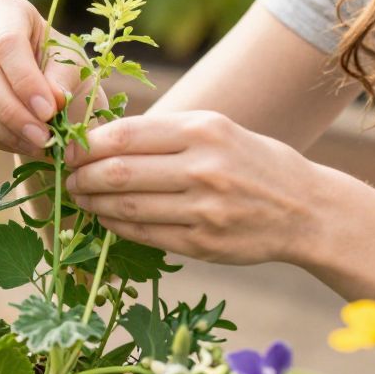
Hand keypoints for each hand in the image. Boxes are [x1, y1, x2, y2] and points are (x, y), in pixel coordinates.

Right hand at [0, 0, 85, 155]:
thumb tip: (53, 100)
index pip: (7, 43)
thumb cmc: (58, 68)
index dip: (26, 81)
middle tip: (43, 138)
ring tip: (35, 143)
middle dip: (13, 112)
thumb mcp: (72, 67)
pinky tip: (17, 142)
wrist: (38, 84)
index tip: (49, 112)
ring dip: (2, 130)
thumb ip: (62, 80)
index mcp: (6, 7)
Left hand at [63, 111, 331, 266]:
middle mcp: (204, 167)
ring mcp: (204, 209)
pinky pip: (145, 234)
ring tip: (81, 197)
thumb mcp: (219, 130)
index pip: (126, 134)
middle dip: (82, 176)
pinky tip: (107, 218)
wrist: (306, 210)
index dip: (86, 144)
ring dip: (94, 203)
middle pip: (119, 172)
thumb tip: (103, 139)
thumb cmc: (254, 162)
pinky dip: (117, 225)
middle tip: (68, 177)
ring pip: (127, 206)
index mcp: (204, 130)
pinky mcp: (203, 243)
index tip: (68, 148)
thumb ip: (168, 134)